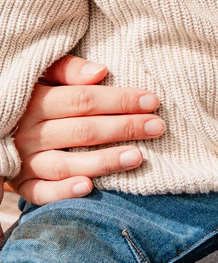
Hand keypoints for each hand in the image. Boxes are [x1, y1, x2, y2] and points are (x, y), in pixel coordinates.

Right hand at [9, 55, 164, 205]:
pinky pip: (40, 193)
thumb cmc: (34, 94)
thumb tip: (100, 71)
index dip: (120, 101)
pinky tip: (90, 187)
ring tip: (138, 156)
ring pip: (66, 163)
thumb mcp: (45, 73)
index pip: (84, 100)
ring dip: (104, 161)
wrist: (2, 123)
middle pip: (83, 131)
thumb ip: (69, 69)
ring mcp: (25, 161)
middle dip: (124, 128)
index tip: (152, 101)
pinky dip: (63, 192)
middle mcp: (29, 132)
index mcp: (37, 101)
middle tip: (157, 127)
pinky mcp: (21, 184)